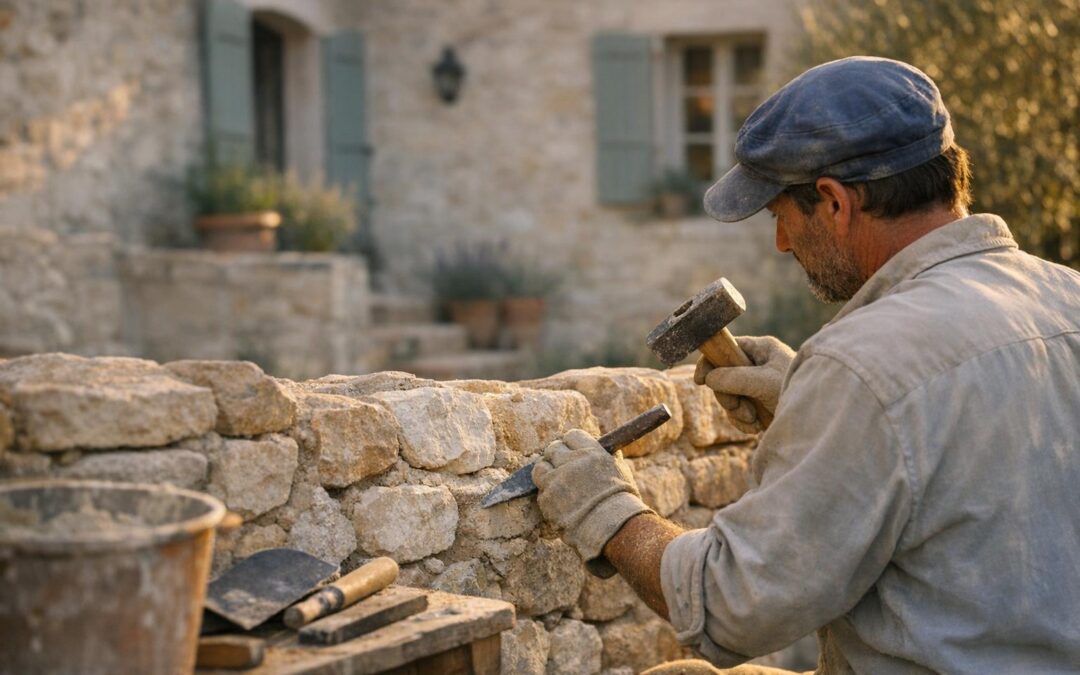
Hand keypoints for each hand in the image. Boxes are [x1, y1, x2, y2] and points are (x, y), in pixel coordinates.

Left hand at [532, 429, 653, 576]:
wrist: (613, 528)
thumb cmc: (621, 501)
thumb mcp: (620, 471)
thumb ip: (607, 457)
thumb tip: (605, 447)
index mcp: (591, 452)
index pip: (572, 436)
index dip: (571, 444)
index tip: (571, 450)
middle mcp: (571, 462)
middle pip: (553, 449)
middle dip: (556, 457)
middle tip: (561, 466)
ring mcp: (556, 480)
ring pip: (540, 468)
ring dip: (546, 473)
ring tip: (556, 483)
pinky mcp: (547, 499)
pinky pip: (541, 491)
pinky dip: (548, 496)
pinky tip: (560, 503)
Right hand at [694, 335, 794, 432]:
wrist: (818, 422)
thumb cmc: (796, 392)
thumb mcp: (763, 382)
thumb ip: (734, 377)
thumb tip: (709, 379)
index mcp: (762, 349)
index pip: (726, 348)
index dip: (710, 362)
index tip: (700, 381)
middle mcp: (758, 365)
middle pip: (723, 376)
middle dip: (729, 396)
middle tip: (741, 406)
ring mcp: (757, 386)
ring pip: (728, 396)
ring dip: (737, 411)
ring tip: (754, 418)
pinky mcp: (759, 405)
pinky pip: (737, 411)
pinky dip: (743, 422)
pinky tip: (757, 426)